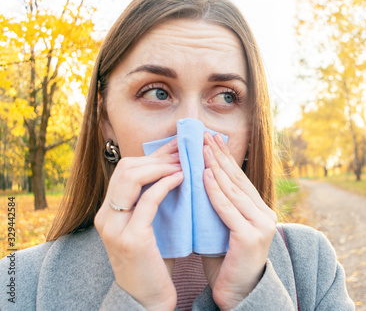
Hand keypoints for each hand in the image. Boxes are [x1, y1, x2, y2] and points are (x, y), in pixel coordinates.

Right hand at [94, 138, 183, 310]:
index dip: (151, 156)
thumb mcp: (147, 228)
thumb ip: (150, 204)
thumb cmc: (153, 263)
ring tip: (183, 163)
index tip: (174, 147)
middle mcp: (106, 217)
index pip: (125, 171)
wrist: (147, 300)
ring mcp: (115, 228)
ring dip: (160, 166)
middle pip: (125, 168)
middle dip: (156, 157)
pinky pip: (148, 200)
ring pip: (132, 177)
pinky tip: (181, 178)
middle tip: (182, 152)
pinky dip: (166, 184)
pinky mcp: (131, 238)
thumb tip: (173, 171)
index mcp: (108, 213)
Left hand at [202, 132, 277, 310]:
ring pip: (234, 190)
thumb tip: (201, 181)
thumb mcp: (223, 228)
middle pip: (238, 180)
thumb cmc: (226, 262)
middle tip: (206, 136)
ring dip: (216, 167)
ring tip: (203, 149)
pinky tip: (205, 175)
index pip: (240, 180)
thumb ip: (219, 207)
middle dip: (220, 156)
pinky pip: (228, 208)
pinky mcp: (251, 236)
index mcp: (260, 211)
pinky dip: (215, 190)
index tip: (212, 141)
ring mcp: (261, 225)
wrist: (238, 294)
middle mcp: (265, 214)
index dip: (225, 159)